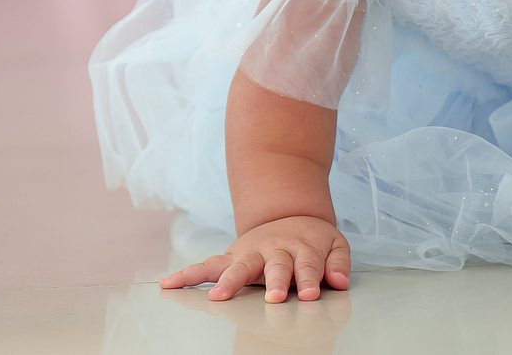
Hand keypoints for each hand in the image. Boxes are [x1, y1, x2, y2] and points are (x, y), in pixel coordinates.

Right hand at [160, 215, 350, 302]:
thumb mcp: (334, 244)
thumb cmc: (312, 240)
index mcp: (303, 248)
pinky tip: (170, 284)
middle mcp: (275, 250)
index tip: (310, 294)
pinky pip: (208, 265)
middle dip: (275, 282)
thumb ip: (338, 262)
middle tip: (274, 297)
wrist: (290, 214)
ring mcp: (251, 253)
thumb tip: (340, 281)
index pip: (309, 266)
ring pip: (239, 266)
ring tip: (219, 296)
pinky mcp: (232, 257)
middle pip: (275, 266)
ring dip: (230, 281)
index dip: (310, 280)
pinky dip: (189, 274)